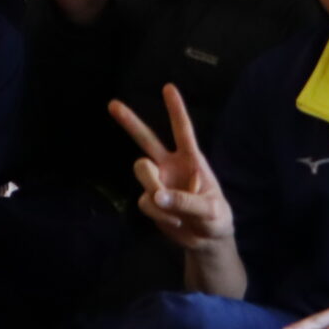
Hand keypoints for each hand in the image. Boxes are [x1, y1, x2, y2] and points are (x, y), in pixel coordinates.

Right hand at [110, 85, 232, 251]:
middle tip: (112, 104)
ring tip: (172, 206)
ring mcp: (158, 182)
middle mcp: (171, 166)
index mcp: (192, 159)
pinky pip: (145, 202)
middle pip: (147, 139)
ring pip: (142, 172)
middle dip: (130, 122)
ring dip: (153, 187)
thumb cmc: (216, 218)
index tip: (168, 87)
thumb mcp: (211, 211)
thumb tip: (158, 195)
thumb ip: (186, 201)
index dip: (175, 109)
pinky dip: (159, 214)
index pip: (183, 130)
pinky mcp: (151, 200)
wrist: (207, 241)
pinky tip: (173, 221)